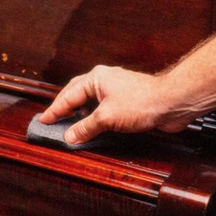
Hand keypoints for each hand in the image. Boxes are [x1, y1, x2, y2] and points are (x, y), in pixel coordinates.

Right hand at [37, 65, 195, 144]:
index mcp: (95, 79)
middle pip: (76, 95)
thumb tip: (70, 136)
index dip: (54, 111)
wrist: (172, 103)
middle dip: (64, 109)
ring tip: (69, 128)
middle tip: (52, 122)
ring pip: (89, 103)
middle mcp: (103, 82)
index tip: (43, 121)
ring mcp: (115, 91)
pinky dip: (93, 120)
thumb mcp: (106, 117)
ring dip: (79, 116)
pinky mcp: (126, 102)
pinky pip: (102, 110)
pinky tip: (91, 129)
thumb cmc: (141, 102)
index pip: (67, 96)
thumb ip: (85, 127)